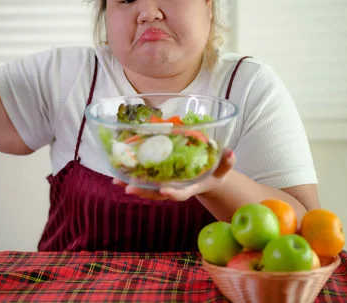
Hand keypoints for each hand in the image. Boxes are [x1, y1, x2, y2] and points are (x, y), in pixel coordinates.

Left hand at [112, 149, 235, 200]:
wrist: (205, 176)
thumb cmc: (215, 171)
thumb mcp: (223, 168)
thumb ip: (227, 162)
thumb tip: (230, 152)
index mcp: (190, 187)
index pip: (181, 193)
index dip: (173, 192)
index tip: (164, 190)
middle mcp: (175, 188)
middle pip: (157, 193)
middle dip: (143, 191)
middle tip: (128, 188)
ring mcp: (165, 184)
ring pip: (146, 188)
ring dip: (131, 184)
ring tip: (115, 181)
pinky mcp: (157, 178)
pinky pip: (143, 179)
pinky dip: (130, 176)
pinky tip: (117, 171)